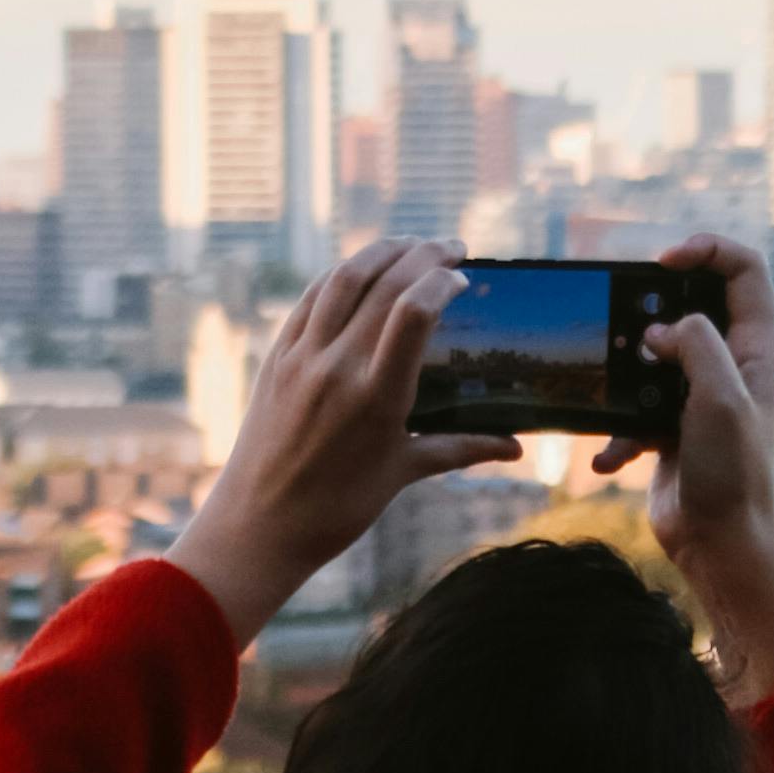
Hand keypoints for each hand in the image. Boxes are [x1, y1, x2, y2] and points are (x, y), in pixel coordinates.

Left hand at [169, 242, 516, 645]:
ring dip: (379, 252)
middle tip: (452, 247)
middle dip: (423, 255)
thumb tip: (515, 448)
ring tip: (409, 245)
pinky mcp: (276, 358)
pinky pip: (309, 300)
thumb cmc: (336, 509)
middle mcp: (337, 368)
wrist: (258, 526)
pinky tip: (359, 271)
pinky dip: (338, 276)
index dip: (441, 281)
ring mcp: (301, 358)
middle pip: (383, 285)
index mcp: (376, 397)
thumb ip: (460, 448)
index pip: (414, 312)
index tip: (462, 276)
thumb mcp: (402, 474)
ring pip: (342, 280)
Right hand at [627, 238, 773, 711]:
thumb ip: (695, 346)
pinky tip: (612, 458)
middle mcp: (733, 364)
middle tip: (625, 317)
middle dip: (652, 306)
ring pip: (655, 351)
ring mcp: (699, 394)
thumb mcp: (719, 399)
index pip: (744, 268)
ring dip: (626, 369)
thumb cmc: (731, 475)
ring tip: (617, 390)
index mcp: (758, 349)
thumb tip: (658, 332)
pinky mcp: (670, 424)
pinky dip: (617, 429)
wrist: (718, 545)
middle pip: (693, 302)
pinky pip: (634, 406)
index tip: (662, 261)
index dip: (707, 250)